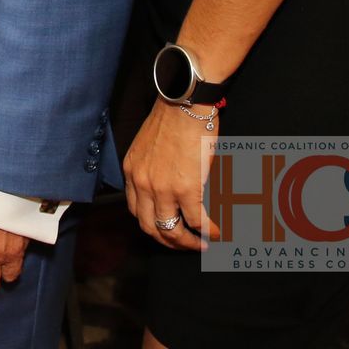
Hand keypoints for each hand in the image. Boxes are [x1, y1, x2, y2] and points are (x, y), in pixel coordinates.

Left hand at [123, 102, 221, 251]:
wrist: (185, 104)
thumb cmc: (171, 118)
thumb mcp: (147, 146)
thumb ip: (150, 168)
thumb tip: (167, 186)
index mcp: (132, 172)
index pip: (136, 210)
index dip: (152, 224)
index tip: (167, 229)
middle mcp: (141, 183)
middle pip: (150, 227)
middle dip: (169, 242)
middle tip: (185, 244)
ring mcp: (162, 188)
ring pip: (171, 231)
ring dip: (188, 243)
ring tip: (202, 244)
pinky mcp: (186, 188)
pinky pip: (197, 221)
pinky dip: (208, 231)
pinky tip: (216, 232)